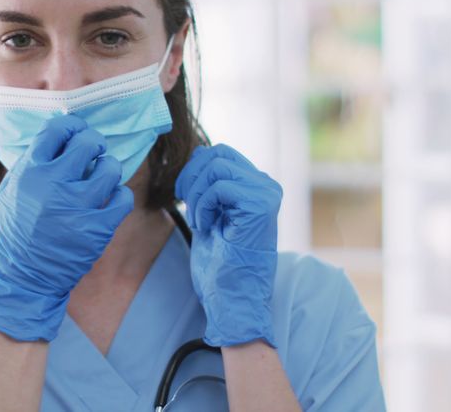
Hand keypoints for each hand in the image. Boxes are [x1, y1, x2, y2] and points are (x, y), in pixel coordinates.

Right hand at [0, 114, 134, 341]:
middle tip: (92, 151)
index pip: (57, 129)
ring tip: (101, 177)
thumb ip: (31, 165)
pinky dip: (118, 197)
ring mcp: (78, 207)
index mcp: (30, 172)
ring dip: (107, 168)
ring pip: (110, 167)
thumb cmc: (12, 235)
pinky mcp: (97, 229)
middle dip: (93, 143)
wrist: (21, 279)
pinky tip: (108, 201)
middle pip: (88, 142)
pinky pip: (122, 198)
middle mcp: (54, 185)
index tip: (75, 131)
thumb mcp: (9, 192)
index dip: (70, 126)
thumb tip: (54, 139)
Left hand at [175, 144, 282, 347]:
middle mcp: (266, 187)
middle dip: (191, 177)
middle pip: (217, 153)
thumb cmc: (221, 265)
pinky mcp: (260, 206)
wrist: (233, 299)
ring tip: (200, 222)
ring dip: (196, 194)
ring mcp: (266, 195)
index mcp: (257, 187)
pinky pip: (220, 186)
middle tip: (187, 206)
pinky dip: (203, 205)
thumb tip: (199, 152)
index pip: (220, 153)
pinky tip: (206, 227)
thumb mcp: (211, 215)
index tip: (183, 196)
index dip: (194, 169)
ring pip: (217, 166)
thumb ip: (209, 185)